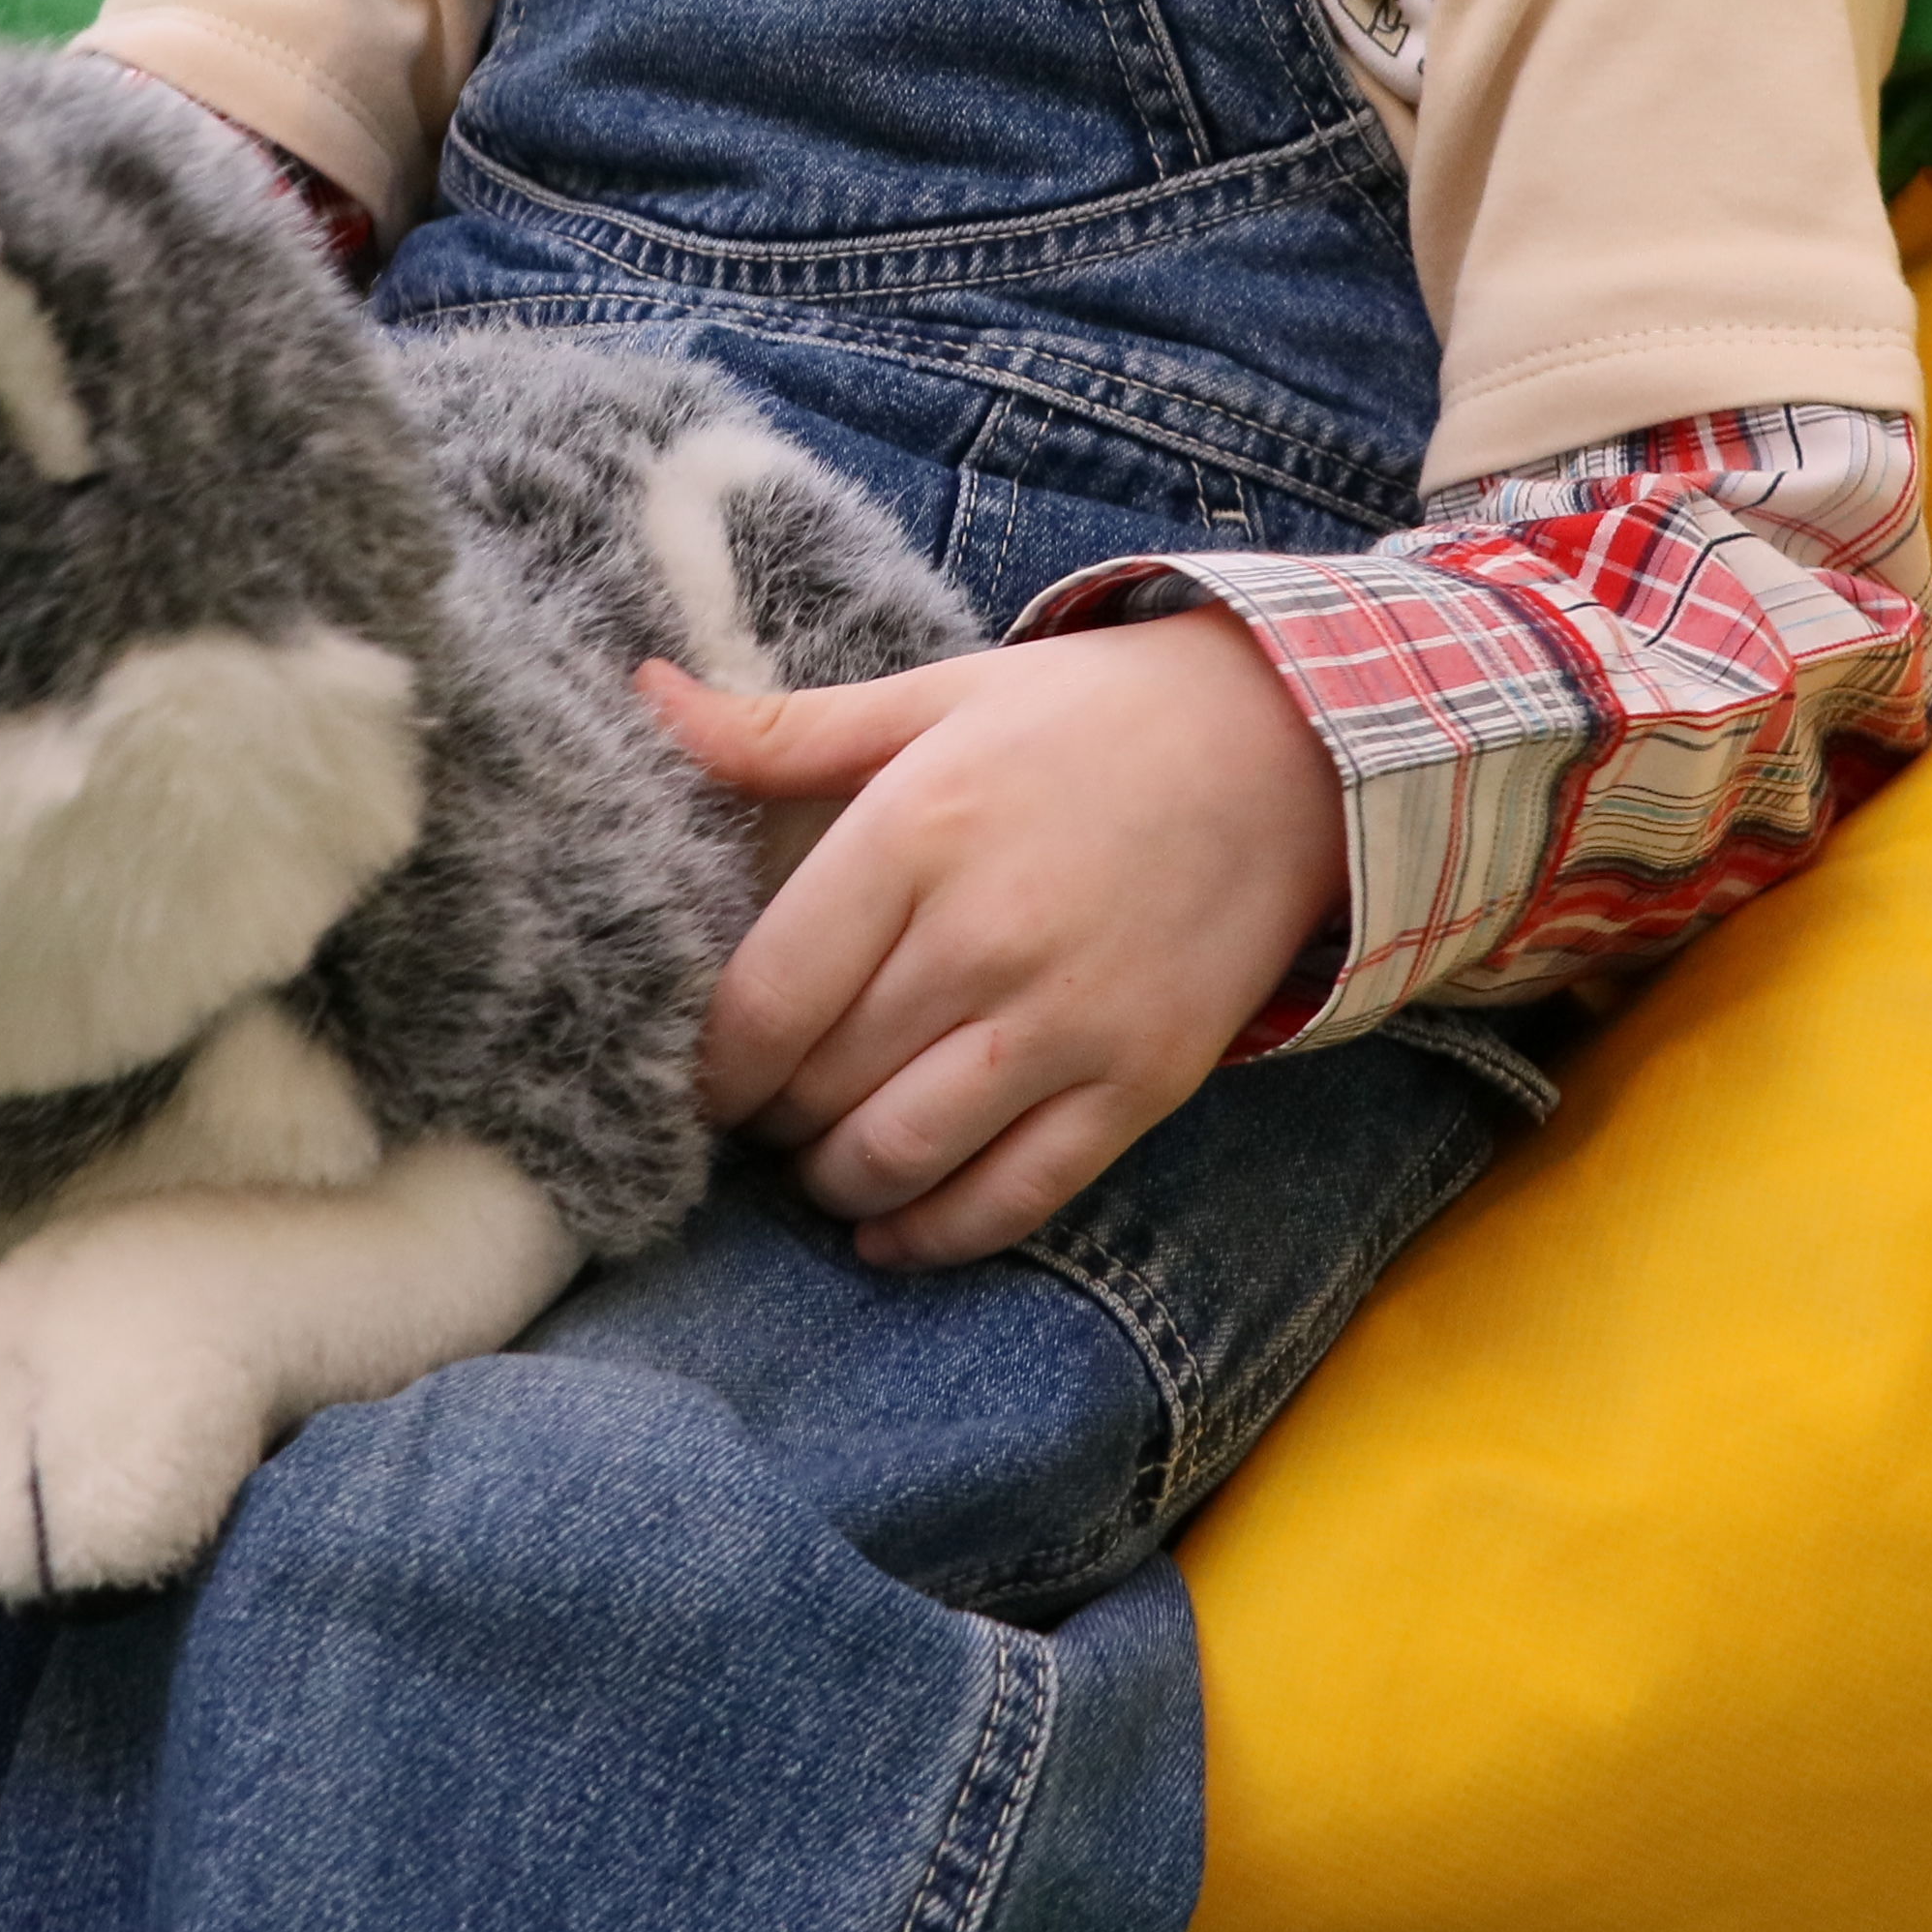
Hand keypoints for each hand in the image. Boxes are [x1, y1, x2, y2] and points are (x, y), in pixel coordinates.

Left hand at [635, 610, 1341, 1266]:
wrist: (1289, 745)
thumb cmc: (1087, 716)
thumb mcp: (932, 698)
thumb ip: (782, 731)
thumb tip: (641, 701)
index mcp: (914, 834)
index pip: (764, 1000)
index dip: (709, 1065)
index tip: (697, 1071)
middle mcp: (985, 940)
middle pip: (819, 1085)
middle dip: (766, 1117)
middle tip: (756, 1109)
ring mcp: (1069, 1022)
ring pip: (900, 1155)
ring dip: (834, 1179)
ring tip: (816, 1156)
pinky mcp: (1140, 1083)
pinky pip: (1014, 1197)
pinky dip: (933, 1233)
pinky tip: (888, 1225)